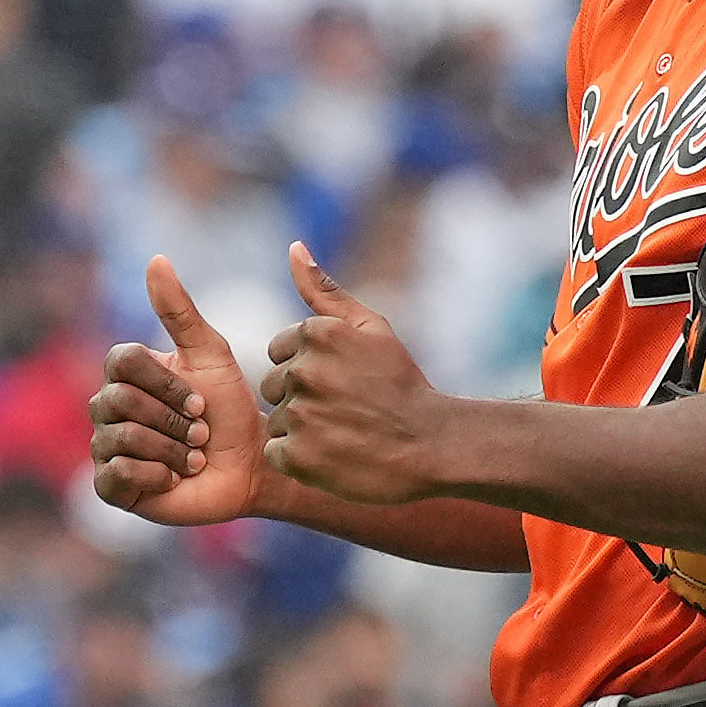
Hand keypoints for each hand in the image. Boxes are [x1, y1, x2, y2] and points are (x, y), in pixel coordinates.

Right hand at [88, 256, 271, 527]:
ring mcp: (106, 446)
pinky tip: (175, 478)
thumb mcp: (211, 354)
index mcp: (126, 373)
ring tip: (195, 457)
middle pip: (118, 400)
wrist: (248, 466)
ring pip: (118, 439)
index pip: (121, 362)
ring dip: (169, 449)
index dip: (164, 383)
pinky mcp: (112, 487)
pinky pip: (113, 475)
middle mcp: (108, 407)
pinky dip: (152, 474)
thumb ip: (180, 311)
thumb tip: (156, 258)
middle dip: (170, 419)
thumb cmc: (230, 409)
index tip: (201, 401)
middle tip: (202, 433)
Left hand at [255, 250, 444, 505]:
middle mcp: (304, 370)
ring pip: (276, 419)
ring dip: (302, 429)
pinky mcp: (298, 455)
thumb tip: (293, 248)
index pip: (279, 350)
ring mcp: (300, 414)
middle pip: (273, 385)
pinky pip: (277, 452)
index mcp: (318, 334)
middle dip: (301, 397)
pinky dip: (300, 459)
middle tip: (345, 409)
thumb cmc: (400, 383)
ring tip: (343, 433)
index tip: (342, 380)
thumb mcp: (371, 328)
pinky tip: (333, 455)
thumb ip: (325, 292)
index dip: (309, 367)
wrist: (431, 445)